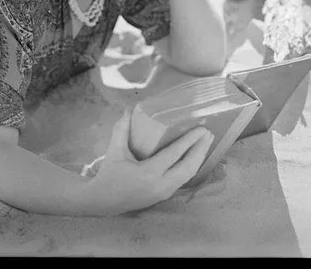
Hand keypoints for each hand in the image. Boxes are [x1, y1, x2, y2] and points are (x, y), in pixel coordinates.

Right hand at [83, 110, 213, 215]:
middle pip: (188, 167)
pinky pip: (183, 180)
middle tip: (207, 132)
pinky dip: (192, 166)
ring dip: (199, 158)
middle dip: (200, 149)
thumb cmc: (109, 174)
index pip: (174, 155)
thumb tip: (129, 110)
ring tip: (206, 141)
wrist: (103, 201)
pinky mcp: (164, 196)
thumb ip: (121, 129)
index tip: (201, 128)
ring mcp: (164, 193)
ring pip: (189, 175)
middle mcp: (160, 185)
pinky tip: (196, 155)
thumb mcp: (114, 151)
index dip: (189, 141)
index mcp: (148, 173)